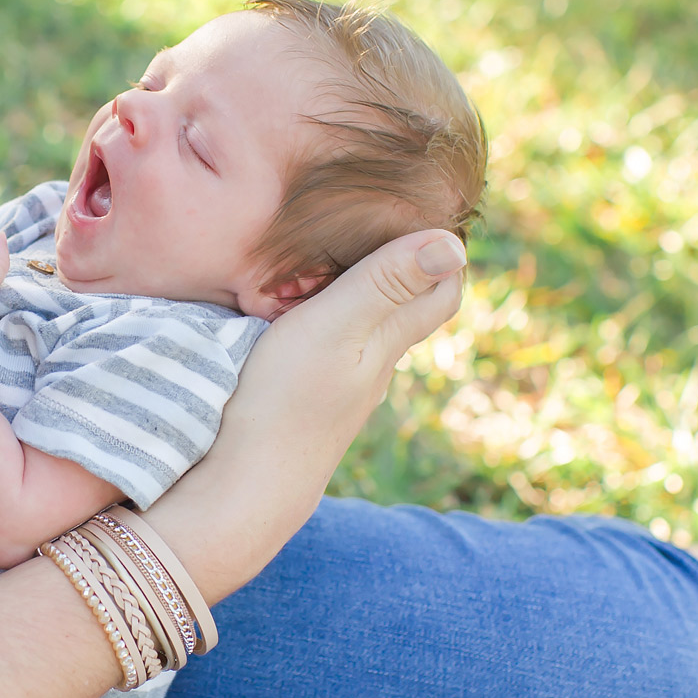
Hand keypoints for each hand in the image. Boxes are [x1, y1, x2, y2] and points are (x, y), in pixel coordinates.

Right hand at [161, 222, 466, 598]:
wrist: (243, 487)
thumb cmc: (285, 399)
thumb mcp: (336, 326)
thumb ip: (386, 283)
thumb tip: (454, 246)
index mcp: (388, 344)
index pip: (442, 292)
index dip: (442, 251)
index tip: (419, 210)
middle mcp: (373, 370)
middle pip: (405, 308)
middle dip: (403, 264)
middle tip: (375, 218)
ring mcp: (340, 392)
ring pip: (366, 330)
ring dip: (361, 292)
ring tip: (331, 252)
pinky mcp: (306, 403)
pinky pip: (332, 351)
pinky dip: (327, 319)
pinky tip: (296, 308)